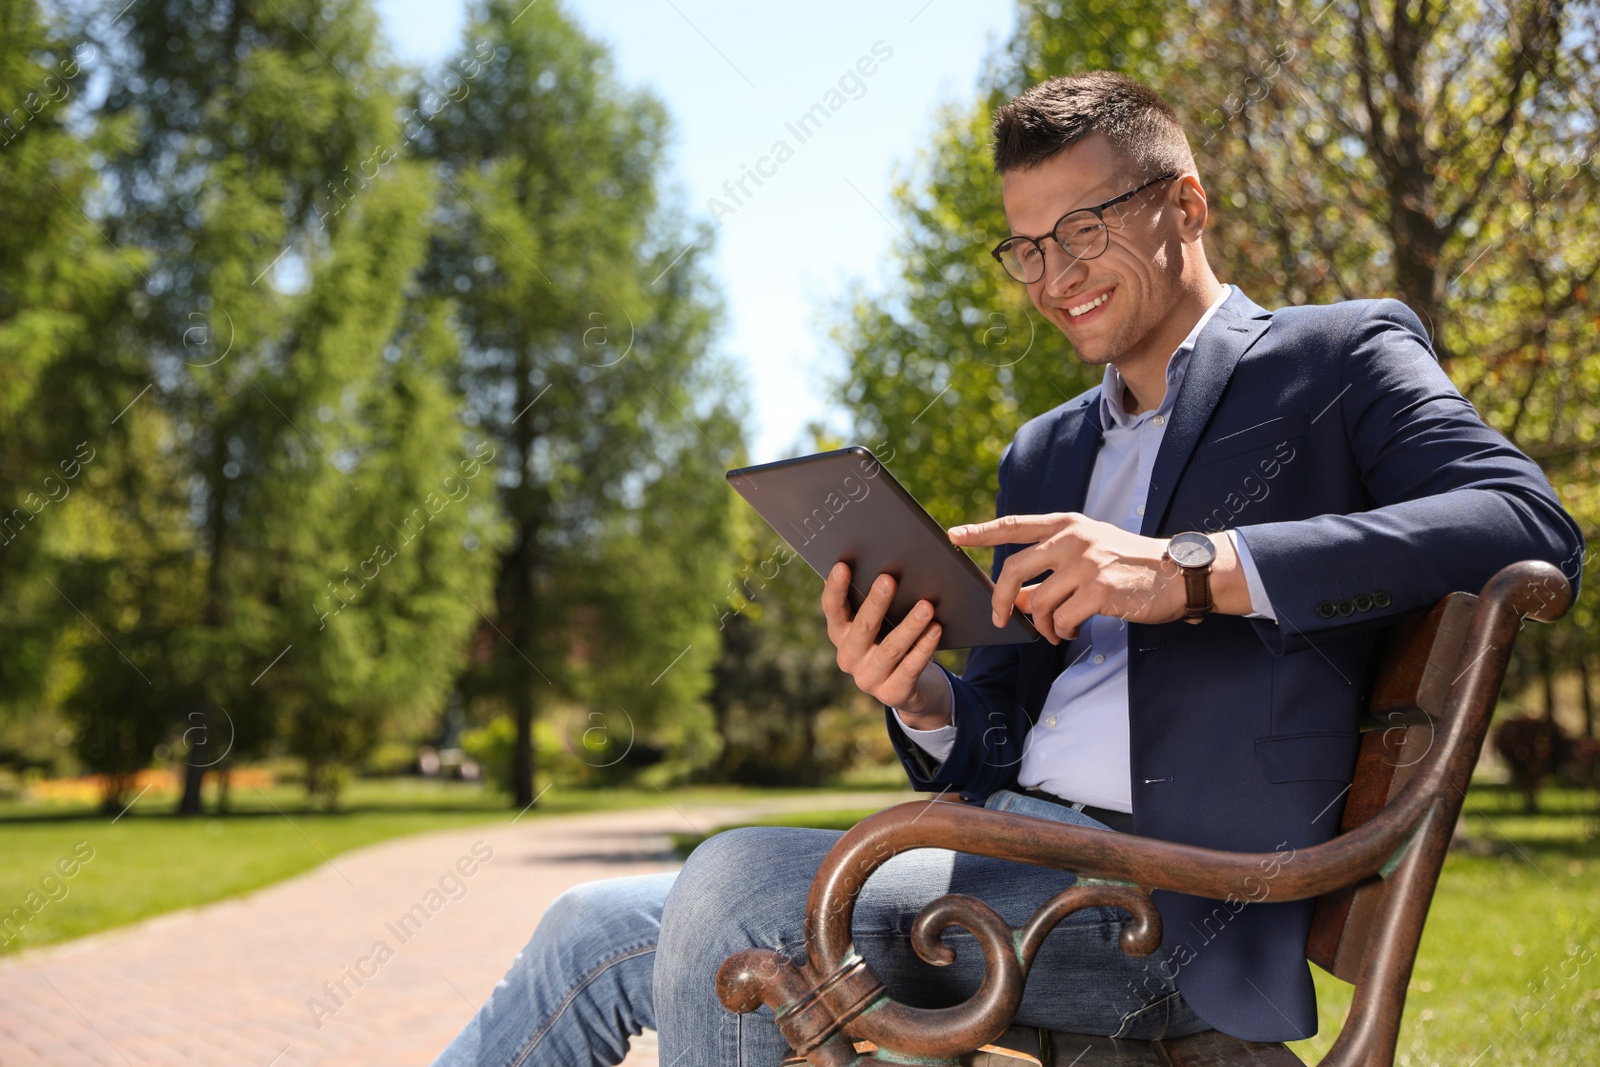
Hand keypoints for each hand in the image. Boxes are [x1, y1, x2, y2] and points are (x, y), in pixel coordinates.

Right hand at [820, 563, 948, 721]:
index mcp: (840, 634)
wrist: (911, 688)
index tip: (843, 565)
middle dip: (876, 602)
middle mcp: (848, 657)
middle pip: (862, 627)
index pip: (832, 609)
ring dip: (910, 626)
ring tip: (927, 606)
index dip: (836, 588)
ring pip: (890, 649)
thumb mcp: (880, 623)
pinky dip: (924, 648)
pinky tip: (936, 629)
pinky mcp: (892, 694)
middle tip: (889, 578)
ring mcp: (868, 679)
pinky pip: (910, 668)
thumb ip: (874, 601)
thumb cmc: (892, 640)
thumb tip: (885, 564)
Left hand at [948, 513, 1240, 643]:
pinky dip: (1062, 632)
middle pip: (1014, 569)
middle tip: (999, 618)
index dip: (980, 532)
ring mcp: (1086, 563)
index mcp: (1067, 525)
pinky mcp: (1098, 590)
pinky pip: (1061, 619)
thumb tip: (1015, 599)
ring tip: (1058, 630)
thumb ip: (1051, 571)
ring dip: (1042, 625)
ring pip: (1038, 603)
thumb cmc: (1129, 567)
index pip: (1014, 525)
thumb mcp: (1088, 557)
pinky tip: (1074, 631)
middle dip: (1000, 599)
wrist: (1178, 575)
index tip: (953, 537)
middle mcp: (1073, 539)